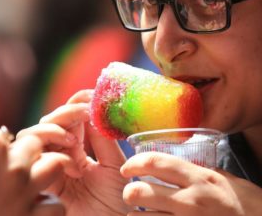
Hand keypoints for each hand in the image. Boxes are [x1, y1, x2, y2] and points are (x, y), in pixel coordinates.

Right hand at [0, 129, 67, 215]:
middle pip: (35, 145)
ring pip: (55, 166)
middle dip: (26, 152)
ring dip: (44, 171)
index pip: (4, 135)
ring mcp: (24, 192)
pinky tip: (33, 208)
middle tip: (12, 166)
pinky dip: (47, 206)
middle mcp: (14, 165)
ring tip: (29, 182)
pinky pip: (55, 206)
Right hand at [17, 90, 130, 215]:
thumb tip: (95, 107)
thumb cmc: (117, 203)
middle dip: (65, 112)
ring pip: (34, 134)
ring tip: (73, 140)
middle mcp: (60, 154)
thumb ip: (103, 138)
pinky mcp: (40, 181)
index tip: (91, 95)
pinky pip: (34, 157)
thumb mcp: (114, 165)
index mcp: (79, 149)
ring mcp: (48, 166)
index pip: (70, 118)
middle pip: (49, 121)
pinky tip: (71, 165)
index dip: (77, 102)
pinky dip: (50, 153)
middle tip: (84, 112)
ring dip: (52, 129)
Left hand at [120, 152, 261, 214]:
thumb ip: (199, 171)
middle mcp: (192, 201)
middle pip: (142, 192)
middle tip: (130, 194)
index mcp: (200, 179)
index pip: (157, 163)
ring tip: (139, 215)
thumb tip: (175, 163)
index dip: (134, 163)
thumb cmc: (246, 207)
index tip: (126, 168)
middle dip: (129, 193)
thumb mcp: (225, 182)